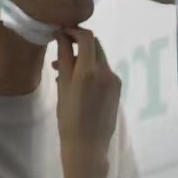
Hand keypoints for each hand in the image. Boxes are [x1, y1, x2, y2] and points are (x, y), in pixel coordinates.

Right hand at [53, 28, 120, 169]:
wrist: (87, 146)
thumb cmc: (69, 119)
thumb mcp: (63, 87)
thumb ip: (64, 59)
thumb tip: (61, 36)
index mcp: (90, 70)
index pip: (87, 37)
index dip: (74, 31)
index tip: (61, 32)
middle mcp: (106, 71)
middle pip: (95, 46)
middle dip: (79, 43)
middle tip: (60, 49)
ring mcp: (114, 80)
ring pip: (99, 59)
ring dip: (83, 58)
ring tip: (62, 69)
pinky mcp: (117, 89)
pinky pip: (104, 72)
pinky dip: (91, 70)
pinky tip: (77, 82)